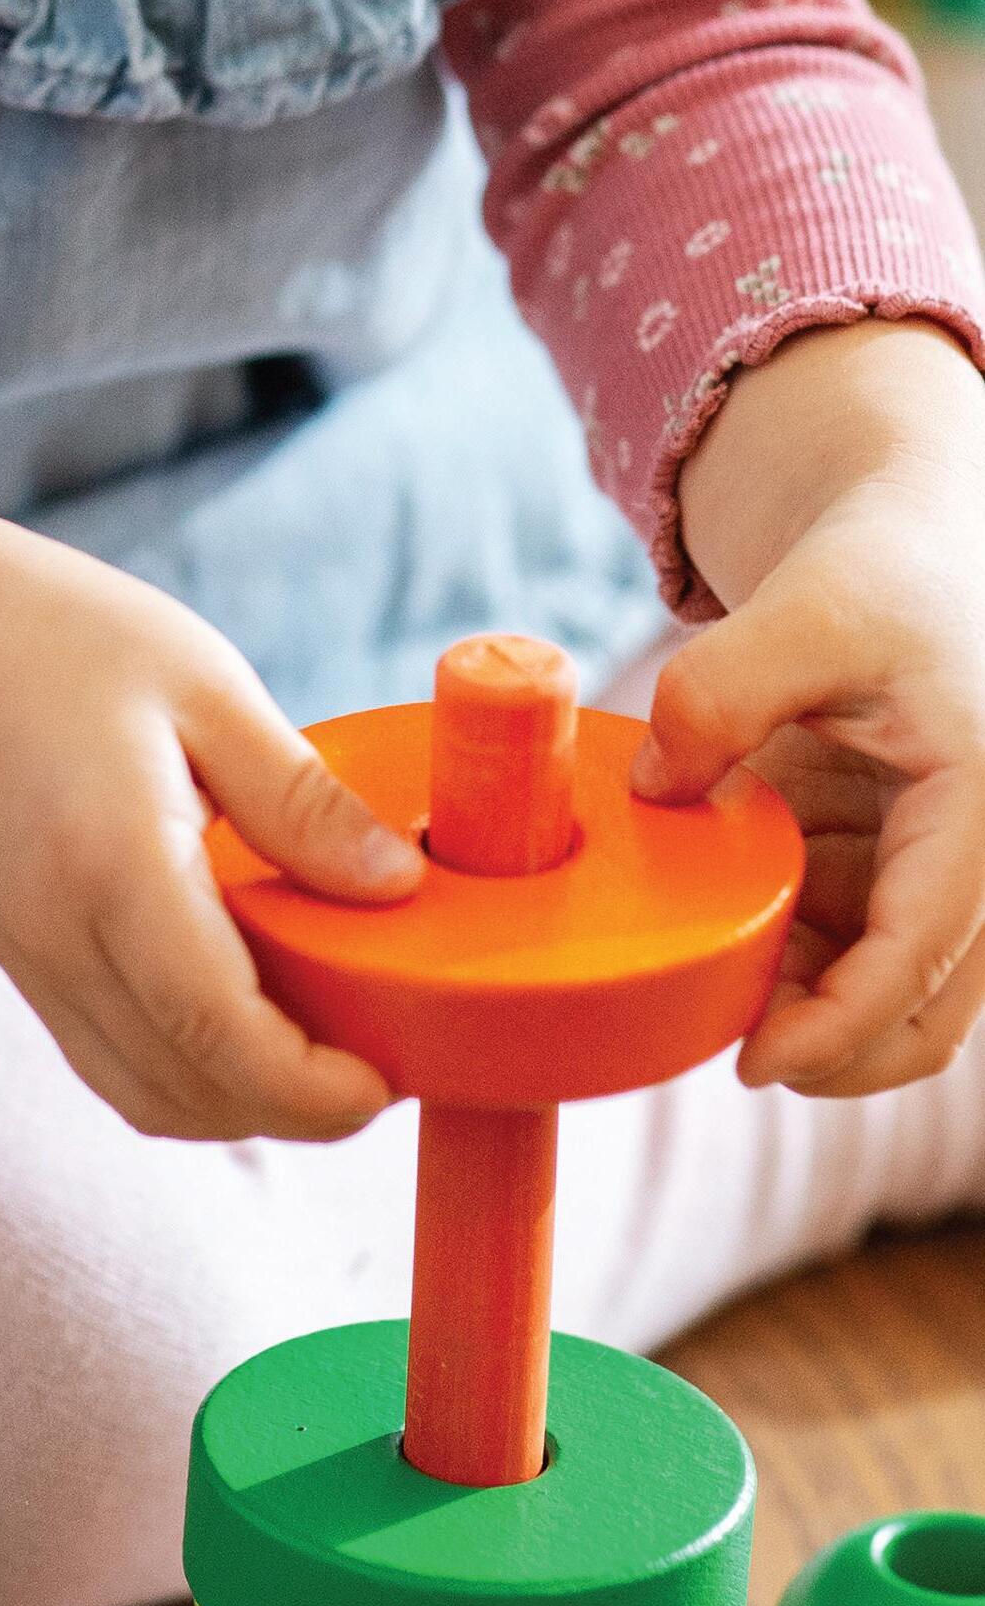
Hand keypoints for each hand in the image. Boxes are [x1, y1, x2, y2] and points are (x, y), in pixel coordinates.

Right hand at [0, 472, 421, 1137]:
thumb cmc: (74, 646)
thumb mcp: (209, 689)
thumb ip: (300, 798)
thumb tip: (400, 883)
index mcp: (111, 860)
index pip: (209, 1023)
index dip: (305, 1085)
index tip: (384, 1083)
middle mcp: (58, 935)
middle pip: (183, 1087)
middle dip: (294, 1110)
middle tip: (386, 1067)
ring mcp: (33, 964)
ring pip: (147, 1099)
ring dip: (245, 1109)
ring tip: (332, 1060)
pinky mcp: (28, 970)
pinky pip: (117, 1069)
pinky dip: (195, 1083)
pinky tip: (257, 1035)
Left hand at [635, 319, 984, 1096]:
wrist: (912, 544)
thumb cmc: (878, 573)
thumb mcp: (801, 610)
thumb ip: (719, 692)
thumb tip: (654, 794)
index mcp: (979, 807)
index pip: (922, 954)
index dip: (841, 1025)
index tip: (755, 1061)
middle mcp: (976, 860)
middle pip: (924, 1017)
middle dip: (827, 1046)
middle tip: (724, 1041)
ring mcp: (936, 874)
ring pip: (885, 1000)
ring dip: (802, 1009)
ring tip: (711, 971)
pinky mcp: (895, 872)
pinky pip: (849, 954)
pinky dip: (790, 963)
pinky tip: (725, 928)